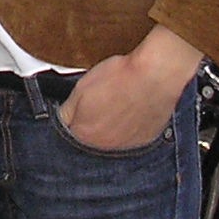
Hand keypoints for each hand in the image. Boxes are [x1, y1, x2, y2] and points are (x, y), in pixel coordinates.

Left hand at [61, 25, 205, 151]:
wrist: (156, 75)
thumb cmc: (121, 78)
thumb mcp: (81, 88)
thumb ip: (67, 109)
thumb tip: (63, 117)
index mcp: (85, 133)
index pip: (69, 131)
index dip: (72, 115)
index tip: (77, 107)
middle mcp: (106, 144)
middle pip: (92, 136)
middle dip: (91, 121)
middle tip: (99, 101)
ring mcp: (128, 144)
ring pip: (112, 135)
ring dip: (111, 124)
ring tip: (117, 102)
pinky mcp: (146, 138)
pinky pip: (132, 135)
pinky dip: (130, 124)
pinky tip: (132, 108)